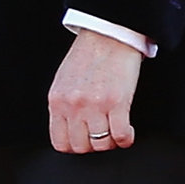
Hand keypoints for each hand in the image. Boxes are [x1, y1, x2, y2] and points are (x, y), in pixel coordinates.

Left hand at [47, 29, 140, 153]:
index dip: (73, 146)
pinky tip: (128, 132)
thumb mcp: (63, 82)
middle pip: (80, 147)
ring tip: (115, 131)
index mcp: (57, 101)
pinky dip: (126, 139)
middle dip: (93, 146)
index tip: (84, 141)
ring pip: (101, 145)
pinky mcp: (117, 102)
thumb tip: (67, 127)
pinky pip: (121, 136)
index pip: (60, 142)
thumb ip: (63, 105)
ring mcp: (95, 105)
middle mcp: (73, 106)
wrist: (107, 36)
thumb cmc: (87, 56)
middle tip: (102, 136)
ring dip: (111, 142)